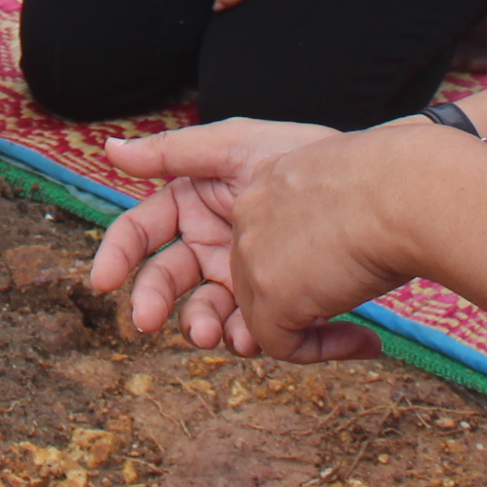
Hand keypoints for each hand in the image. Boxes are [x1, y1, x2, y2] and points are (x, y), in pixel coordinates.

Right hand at [88, 118, 381, 359]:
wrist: (384, 191)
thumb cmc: (309, 159)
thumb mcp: (238, 147)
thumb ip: (172, 152)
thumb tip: (110, 149)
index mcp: (196, 203)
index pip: (141, 232)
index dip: (118, 255)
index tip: (102, 282)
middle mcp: (218, 244)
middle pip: (169, 280)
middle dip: (156, 301)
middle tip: (152, 323)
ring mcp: (253, 276)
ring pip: (214, 314)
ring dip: (213, 328)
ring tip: (231, 338)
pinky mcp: (297, 303)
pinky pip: (278, 334)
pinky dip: (290, 340)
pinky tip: (298, 330)